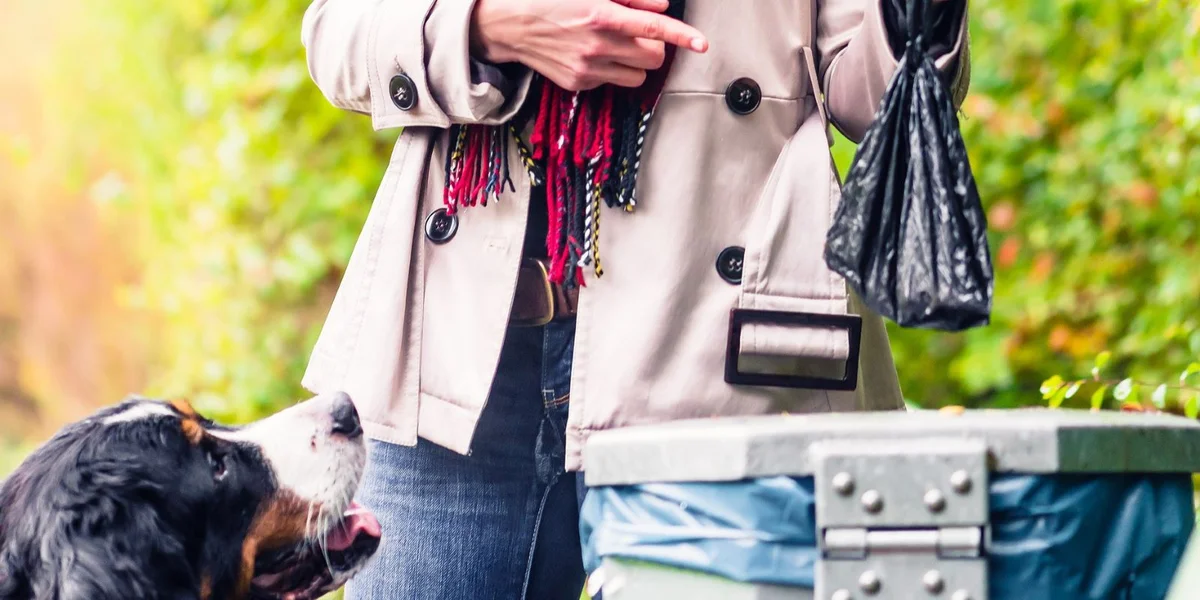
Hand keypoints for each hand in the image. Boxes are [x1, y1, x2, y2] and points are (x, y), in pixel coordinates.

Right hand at [470, 0, 708, 90]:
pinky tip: (594, 54)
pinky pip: (613, 82)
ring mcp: (587, 69)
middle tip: (638, 34)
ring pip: (638, 76)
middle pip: (653, 57)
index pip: (654, 29)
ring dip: (637, 62)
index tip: (701, 44)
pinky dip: (612, 70)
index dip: (682, 36)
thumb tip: (662, 7)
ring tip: (618, 46)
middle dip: (654, 46)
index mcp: (601, 15)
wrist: (508, 24)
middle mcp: (596, 46)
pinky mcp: (578, 84)